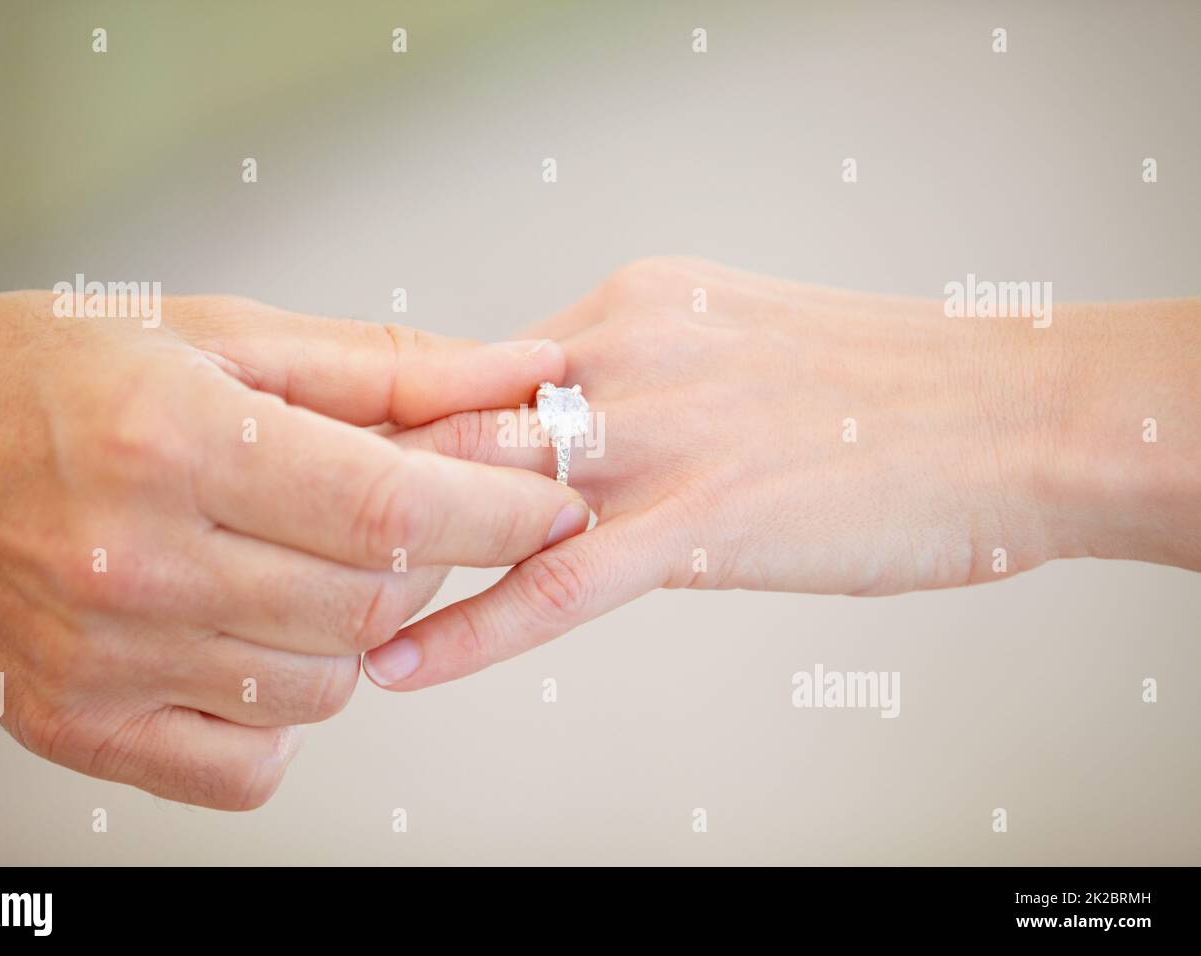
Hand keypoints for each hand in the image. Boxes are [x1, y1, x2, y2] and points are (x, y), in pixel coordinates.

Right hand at [0, 291, 588, 807]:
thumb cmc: (38, 378)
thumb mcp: (212, 331)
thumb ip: (381, 366)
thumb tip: (514, 373)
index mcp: (176, 441)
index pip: (394, 508)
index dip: (503, 510)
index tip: (553, 501)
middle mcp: (138, 564)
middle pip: (374, 602)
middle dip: (434, 556)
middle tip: (409, 509)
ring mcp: (109, 662)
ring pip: (330, 686)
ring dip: (359, 626)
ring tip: (310, 560)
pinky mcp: (85, 728)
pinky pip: (253, 763)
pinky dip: (286, 711)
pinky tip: (258, 639)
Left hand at [370, 257, 1200, 688]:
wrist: (1013, 413)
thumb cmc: (884, 395)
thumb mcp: (732, 350)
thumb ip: (637, 381)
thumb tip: (565, 430)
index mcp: (630, 307)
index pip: (469, 364)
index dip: (386, 423)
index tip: (321, 461)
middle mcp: (624, 351)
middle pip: (446, 418)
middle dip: (355, 480)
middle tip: (272, 530)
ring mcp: (656, 434)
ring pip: (479, 493)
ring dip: (388, 553)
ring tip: (307, 605)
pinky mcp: (699, 519)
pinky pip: (553, 586)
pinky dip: (465, 630)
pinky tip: (399, 665)